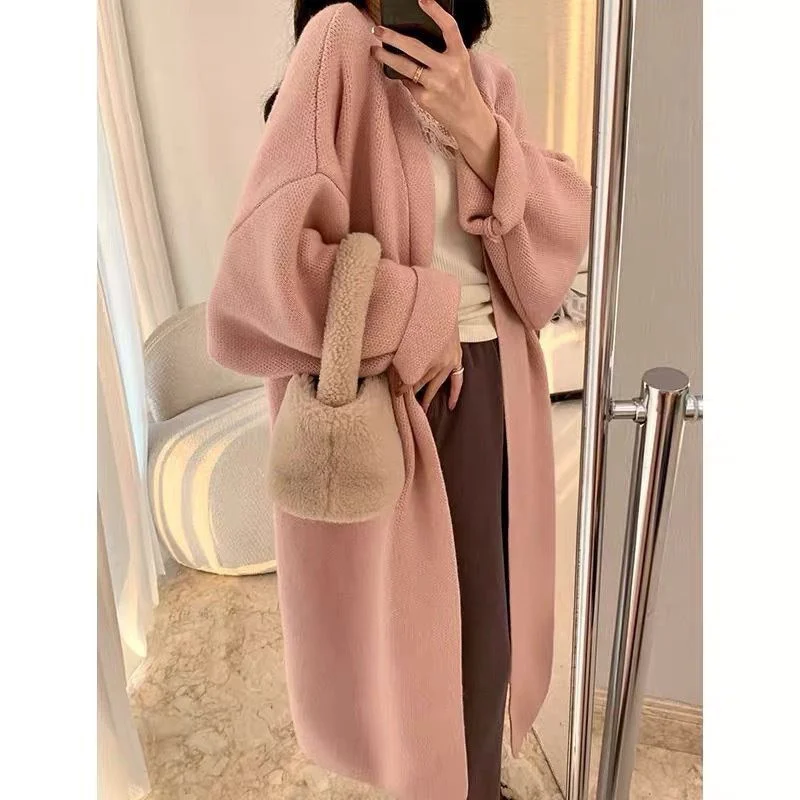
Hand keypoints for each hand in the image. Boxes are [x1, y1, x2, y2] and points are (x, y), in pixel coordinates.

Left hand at [369, 0, 498, 185]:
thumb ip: (443, 52)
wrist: (468, 118)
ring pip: (405, 66)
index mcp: (459, 55)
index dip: (436, 11)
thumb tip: (410, 41)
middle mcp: (449, 68)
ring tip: (375, 50)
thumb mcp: (459, 65)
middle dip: (393, 37)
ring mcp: (436, 84)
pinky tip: (400, 76)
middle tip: (378, 30)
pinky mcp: (426, 99)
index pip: (449, 28)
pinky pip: (408, 83)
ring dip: (386, 57)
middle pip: (416, 47)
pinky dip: (403, 79)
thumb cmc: (460, 88)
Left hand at [388, 322, 463, 412]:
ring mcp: (448, 361)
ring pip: (435, 384)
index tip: (395, 393)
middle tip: (404, 403)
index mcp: (422, 356)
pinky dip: (454, 393)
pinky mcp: (457, 358)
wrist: (439, 302)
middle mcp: (436, 362)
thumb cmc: (419, 316)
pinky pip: (458, 380)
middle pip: (420, 382)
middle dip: (411, 391)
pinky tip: (450, 406)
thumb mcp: (405, 334)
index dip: (401, 388)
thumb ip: (398, 350)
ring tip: (421, 410)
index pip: (409, 379)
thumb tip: (388, 364)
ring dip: (427, 396)